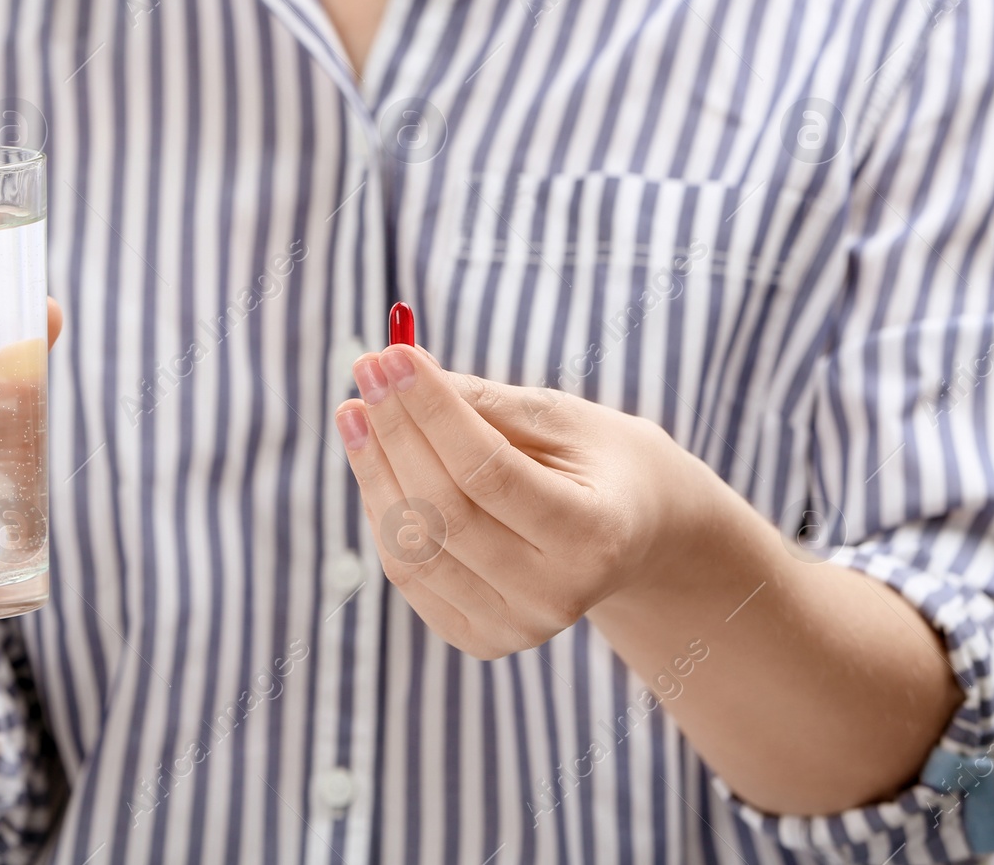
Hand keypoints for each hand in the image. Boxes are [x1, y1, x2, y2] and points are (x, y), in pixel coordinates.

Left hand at [334, 344, 713, 658]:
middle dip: (394, 432)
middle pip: (445, 510)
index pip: (488, 471)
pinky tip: (374, 461)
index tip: (394, 354)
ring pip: (414, 548)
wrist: (638, 537)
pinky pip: (409, 573)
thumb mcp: (562, 420)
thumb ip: (484, 403)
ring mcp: (516, 628)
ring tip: (355, 411)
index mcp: (593, 537)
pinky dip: (383, 512)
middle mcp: (555, 596)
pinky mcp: (482, 639)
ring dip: (373, 472)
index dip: (433, 411)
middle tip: (367, 368)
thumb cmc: (599, 462)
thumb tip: (399, 372)